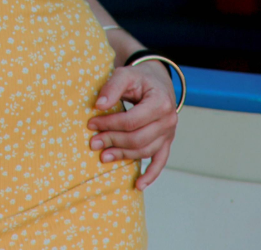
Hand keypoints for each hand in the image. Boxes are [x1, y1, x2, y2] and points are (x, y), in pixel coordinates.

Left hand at [88, 62, 178, 189]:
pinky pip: (160, 161)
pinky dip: (151, 175)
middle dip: (112, 141)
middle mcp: (168, 120)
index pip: (132, 121)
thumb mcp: (126, 74)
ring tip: (103, 157)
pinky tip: (138, 185)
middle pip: (138, 138)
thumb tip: (99, 105)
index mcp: (160, 102)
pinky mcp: (166, 141)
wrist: (158, 81)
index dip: (110, 124)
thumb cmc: (140, 79)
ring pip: (145, 151)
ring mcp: (169, 133)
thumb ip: (113, 86)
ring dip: (123, 156)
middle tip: (92, 142)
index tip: (91, 124)